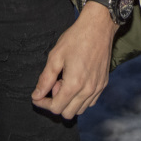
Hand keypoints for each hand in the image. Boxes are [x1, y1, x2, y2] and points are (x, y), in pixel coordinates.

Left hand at [31, 2, 113, 118]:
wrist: (98, 27)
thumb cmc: (75, 39)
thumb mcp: (55, 56)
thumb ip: (45, 79)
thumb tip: (36, 95)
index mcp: (74, 84)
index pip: (56, 108)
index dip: (43, 103)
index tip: (38, 95)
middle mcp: (88, 90)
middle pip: (67, 113)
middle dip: (56, 103)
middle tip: (54, 84)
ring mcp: (97, 88)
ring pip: (80, 110)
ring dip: (69, 101)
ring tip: (66, 81)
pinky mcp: (103, 84)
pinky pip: (90, 102)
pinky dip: (80, 98)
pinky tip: (76, 82)